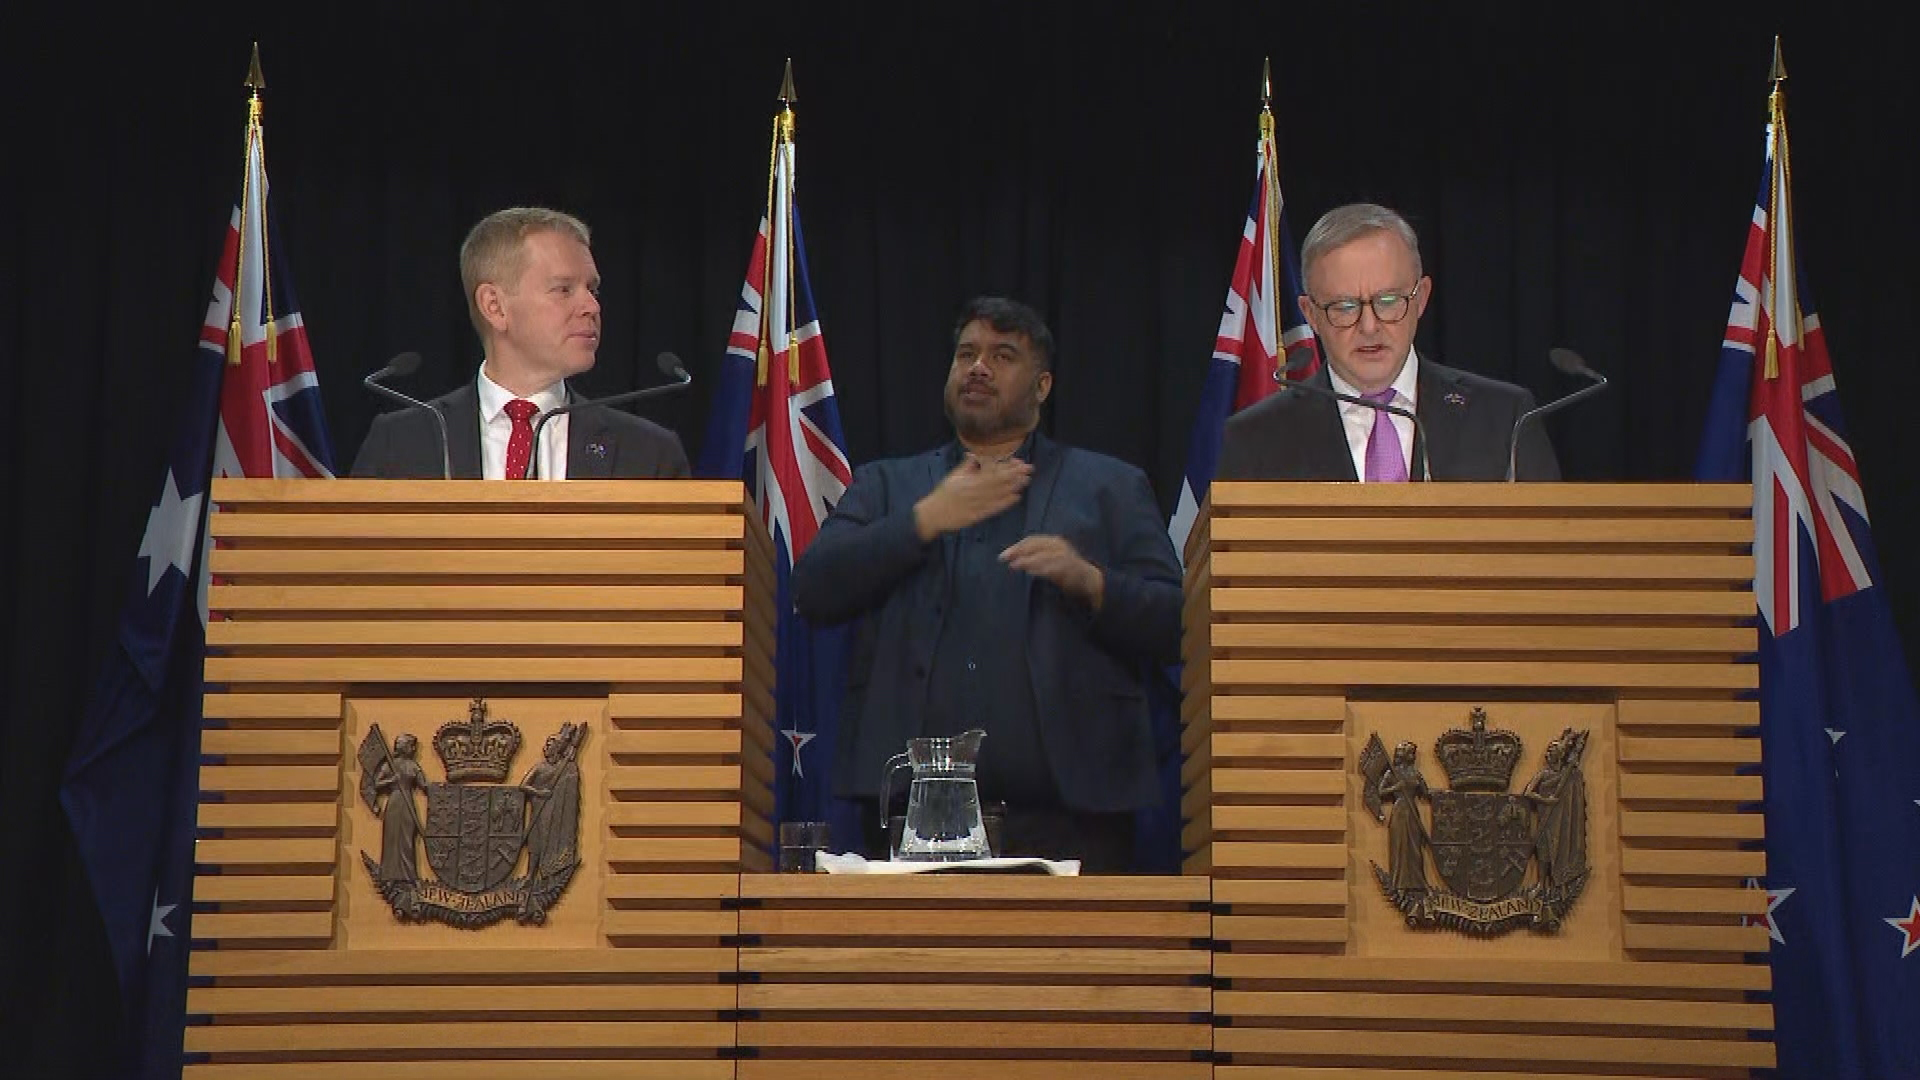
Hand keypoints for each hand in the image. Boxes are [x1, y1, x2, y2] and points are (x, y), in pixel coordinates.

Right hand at [914, 456, 1031, 540]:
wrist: (934, 514)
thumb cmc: (944, 493)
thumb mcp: (954, 475)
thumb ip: (967, 465)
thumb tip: (977, 455)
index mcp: (969, 479)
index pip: (992, 471)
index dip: (1007, 466)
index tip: (1018, 462)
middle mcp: (975, 490)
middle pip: (998, 481)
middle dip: (1015, 474)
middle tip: (1029, 469)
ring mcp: (977, 503)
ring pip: (999, 494)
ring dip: (1013, 486)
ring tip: (1026, 480)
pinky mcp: (978, 515)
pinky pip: (994, 508)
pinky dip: (1005, 503)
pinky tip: (1016, 497)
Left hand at [1000, 534, 1102, 609]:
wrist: (1089, 579)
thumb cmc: (1065, 570)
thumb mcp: (1048, 561)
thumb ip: (1033, 559)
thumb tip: (1013, 560)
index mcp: (1052, 542)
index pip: (1031, 541)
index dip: (1016, 547)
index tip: (1002, 556)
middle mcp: (1058, 545)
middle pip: (1035, 545)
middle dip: (1018, 551)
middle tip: (1004, 559)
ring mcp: (1065, 554)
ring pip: (1043, 555)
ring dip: (1028, 560)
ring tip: (1015, 565)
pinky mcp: (1071, 566)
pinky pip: (1054, 566)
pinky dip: (1042, 568)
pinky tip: (1031, 572)